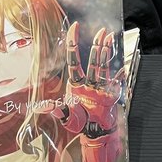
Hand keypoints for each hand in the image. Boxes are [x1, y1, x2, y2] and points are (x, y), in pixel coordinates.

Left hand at [54, 22, 124, 161]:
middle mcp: (88, 82)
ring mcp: (100, 86)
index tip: (74, 28)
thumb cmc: (80, 123)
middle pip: (92, 61)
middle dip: (97, 46)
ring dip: (106, 51)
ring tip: (109, 37)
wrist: (95, 133)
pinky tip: (121, 62)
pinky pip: (115, 79)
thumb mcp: (67, 118)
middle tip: (101, 31)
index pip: (74, 61)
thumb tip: (41, 107)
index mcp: (76, 85)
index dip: (73, 44)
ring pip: (103, 65)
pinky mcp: (111, 93)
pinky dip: (119, 71)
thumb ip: (56, 111)